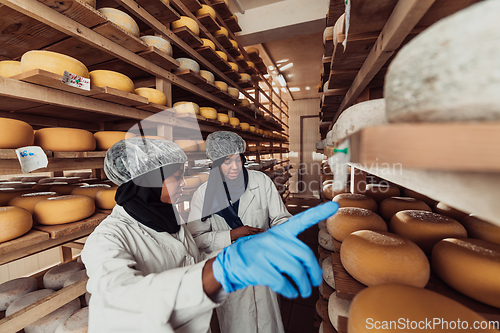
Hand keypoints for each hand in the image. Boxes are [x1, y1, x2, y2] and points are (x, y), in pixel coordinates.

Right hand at [212, 201, 339, 298]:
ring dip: (303, 286)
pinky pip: (283, 282)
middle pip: (305, 254)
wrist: (233, 261)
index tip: (335, 204)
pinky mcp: (258, 267)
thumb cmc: (262, 255)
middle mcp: (274, 238)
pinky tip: (290, 292)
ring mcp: (265, 252)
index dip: (319, 212)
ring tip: (304, 291)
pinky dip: (290, 291)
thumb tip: (313, 274)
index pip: (303, 220)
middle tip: (315, 282)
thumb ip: (294, 253)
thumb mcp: (276, 246)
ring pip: (296, 271)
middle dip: (314, 272)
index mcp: (281, 231)